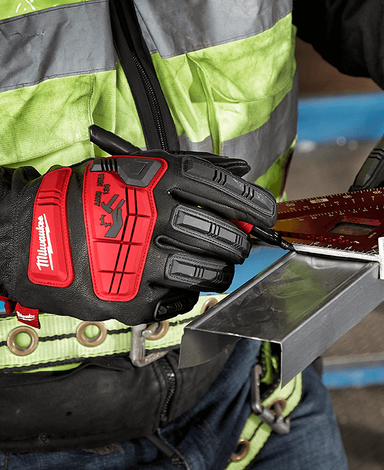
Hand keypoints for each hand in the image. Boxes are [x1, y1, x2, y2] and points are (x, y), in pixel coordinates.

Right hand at [0, 151, 276, 324]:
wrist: (28, 237)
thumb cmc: (90, 200)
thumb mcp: (137, 170)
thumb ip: (193, 170)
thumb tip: (243, 170)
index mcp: (157, 179)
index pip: (225, 189)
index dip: (255, 204)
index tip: (269, 215)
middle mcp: (151, 216)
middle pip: (224, 236)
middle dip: (241, 244)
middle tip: (239, 245)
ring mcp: (139, 261)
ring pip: (209, 273)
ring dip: (220, 271)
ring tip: (214, 265)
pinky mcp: (129, 299)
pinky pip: (182, 300)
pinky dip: (186, 291)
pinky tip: (172, 279)